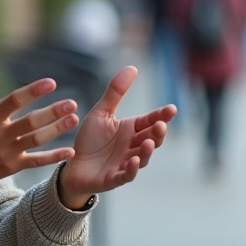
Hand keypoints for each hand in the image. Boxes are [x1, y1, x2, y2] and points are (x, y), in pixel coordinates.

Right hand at [0, 52, 80, 198]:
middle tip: (72, 103)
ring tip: (74, 119)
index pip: (14, 100)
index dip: (33, 91)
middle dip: (52, 112)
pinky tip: (70, 151)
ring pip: (35, 140)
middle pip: (30, 121)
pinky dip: (53, 157)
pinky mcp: (12, 166)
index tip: (51, 83)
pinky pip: (35, 161)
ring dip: (56, 130)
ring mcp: (6, 151)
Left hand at [59, 66, 176, 206]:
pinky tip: (133, 161)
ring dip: (147, 151)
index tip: (172, 109)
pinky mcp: (114, 178)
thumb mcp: (101, 113)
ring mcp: (125, 163)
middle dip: (158, 133)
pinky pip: (126, 175)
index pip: (150, 121)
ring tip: (149, 142)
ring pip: (142, 158)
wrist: (73, 165)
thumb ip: (116, 92)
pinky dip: (131, 170)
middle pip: (151, 139)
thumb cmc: (90, 140)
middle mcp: (132, 147)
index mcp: (130, 130)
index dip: (161, 116)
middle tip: (161, 125)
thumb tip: (133, 67)